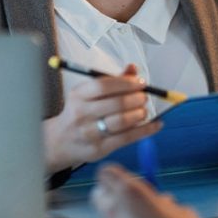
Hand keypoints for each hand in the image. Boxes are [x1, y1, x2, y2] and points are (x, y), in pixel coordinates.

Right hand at [44, 64, 160, 172]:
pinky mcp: (98, 149)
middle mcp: (82, 113)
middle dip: (137, 99)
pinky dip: (145, 130)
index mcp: (79, 95)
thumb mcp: (90, 93)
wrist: (61, 141)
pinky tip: (156, 125)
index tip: (141, 82)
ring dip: (140, 114)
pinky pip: (127, 138)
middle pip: (116, 104)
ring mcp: (89, 133)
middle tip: (144, 97)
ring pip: (121, 122)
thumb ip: (113, 81)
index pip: (104, 85)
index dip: (127, 83)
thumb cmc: (82, 112)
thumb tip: (133, 68)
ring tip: (144, 111)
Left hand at [92, 164, 201, 217]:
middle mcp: (113, 211)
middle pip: (98, 195)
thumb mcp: (179, 211)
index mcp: (131, 193)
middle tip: (128, 206)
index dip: (116, 176)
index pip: (107, 172)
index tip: (128, 182)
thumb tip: (163, 203)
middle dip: (110, 197)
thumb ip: (165, 203)